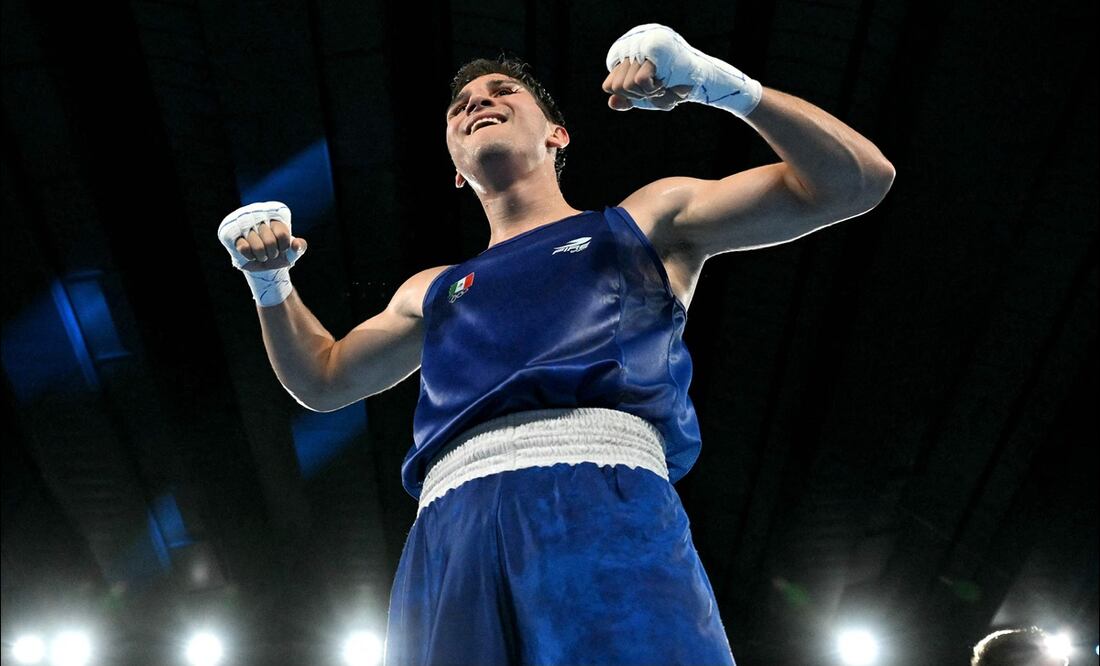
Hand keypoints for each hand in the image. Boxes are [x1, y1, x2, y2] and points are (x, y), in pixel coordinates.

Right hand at [218, 201, 305, 271]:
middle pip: (270, 241)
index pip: (282, 233)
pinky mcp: (233, 233)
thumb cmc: (278, 253)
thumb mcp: (292, 252)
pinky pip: (244, 248)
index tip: (283, 247)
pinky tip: (251, 254)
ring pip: (257, 246)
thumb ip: (299, 247)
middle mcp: (259, 215)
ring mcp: (244, 223)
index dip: (284, 246)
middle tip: (271, 252)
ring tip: (261, 254)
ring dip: (262, 256)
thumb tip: (297, 244)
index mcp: (275, 216)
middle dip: (273, 253)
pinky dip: (251, 256)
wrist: (263, 263)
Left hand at [604, 24, 761, 117]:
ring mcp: (642, 43)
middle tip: (657, 89)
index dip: (629, 95)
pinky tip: (665, 83)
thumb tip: (611, 102)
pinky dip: (652, 89)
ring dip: (647, 94)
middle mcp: (633, 42)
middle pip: (615, 86)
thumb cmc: (673, 88)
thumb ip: (627, 99)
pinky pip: (639, 80)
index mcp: (628, 51)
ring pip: (626, 85)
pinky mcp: (653, 48)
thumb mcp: (645, 96)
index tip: (648, 90)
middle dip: (637, 96)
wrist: (701, 84)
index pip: (609, 84)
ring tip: (662, 86)